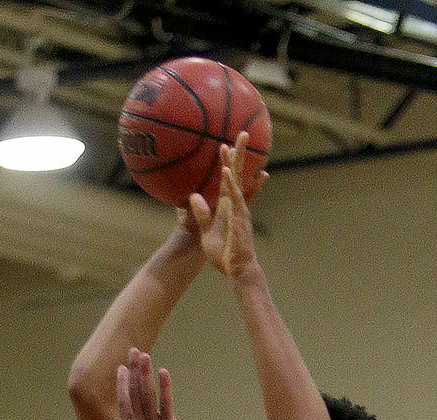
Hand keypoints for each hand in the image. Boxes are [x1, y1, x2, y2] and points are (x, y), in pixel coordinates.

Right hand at [105, 348, 184, 419]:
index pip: (123, 400)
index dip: (122, 382)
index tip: (121, 367)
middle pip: (134, 391)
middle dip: (133, 370)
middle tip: (134, 351)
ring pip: (148, 394)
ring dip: (145, 373)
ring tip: (145, 356)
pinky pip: (166, 404)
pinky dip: (165, 388)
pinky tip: (163, 373)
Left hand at [188, 132, 267, 278]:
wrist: (234, 269)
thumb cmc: (222, 253)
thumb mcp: (204, 231)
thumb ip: (199, 213)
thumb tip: (192, 196)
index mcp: (227, 205)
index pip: (228, 179)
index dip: (228, 162)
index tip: (225, 145)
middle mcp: (235, 204)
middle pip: (238, 174)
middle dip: (240, 153)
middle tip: (244, 133)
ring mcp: (238, 210)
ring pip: (236, 181)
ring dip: (233, 163)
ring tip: (230, 145)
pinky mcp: (237, 217)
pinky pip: (233, 196)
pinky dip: (228, 182)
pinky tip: (224, 170)